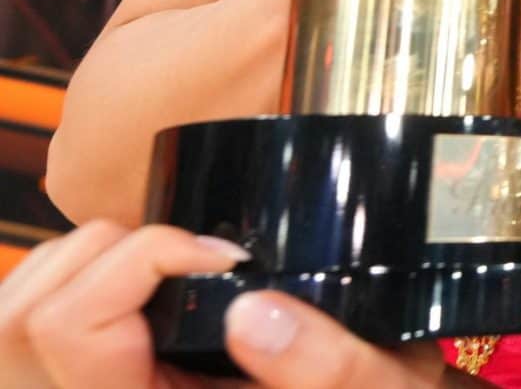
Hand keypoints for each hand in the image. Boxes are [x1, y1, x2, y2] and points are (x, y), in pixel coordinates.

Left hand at [0, 222, 454, 386]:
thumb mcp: (379, 385)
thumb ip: (331, 366)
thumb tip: (255, 308)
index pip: (71, 326)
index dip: (148, 257)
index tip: (228, 255)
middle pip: (28, 311)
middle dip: (113, 251)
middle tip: (199, 257)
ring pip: (18, 307)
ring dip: (89, 260)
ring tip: (171, 267)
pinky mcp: (77, 379)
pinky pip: (28, 315)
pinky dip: (74, 277)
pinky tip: (140, 286)